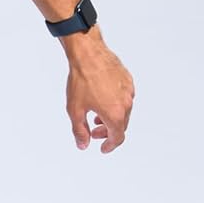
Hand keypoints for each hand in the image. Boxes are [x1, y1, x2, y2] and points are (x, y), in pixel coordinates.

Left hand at [65, 37, 135, 152]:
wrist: (88, 54)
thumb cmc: (81, 80)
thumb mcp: (75, 110)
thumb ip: (80, 130)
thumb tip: (83, 145)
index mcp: (115, 114)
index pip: (117, 137)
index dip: (109, 145)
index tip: (102, 148)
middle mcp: (126, 104)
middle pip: (121, 125)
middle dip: (107, 132)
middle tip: (93, 131)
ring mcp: (129, 91)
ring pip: (124, 111)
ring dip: (111, 118)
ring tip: (96, 116)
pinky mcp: (128, 80)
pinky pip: (125, 98)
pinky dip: (116, 104)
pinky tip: (102, 100)